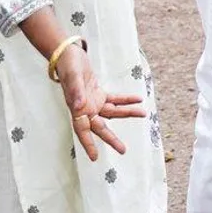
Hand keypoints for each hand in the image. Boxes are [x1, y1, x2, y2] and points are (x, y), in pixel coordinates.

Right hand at [54, 45, 146, 162]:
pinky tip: (137, 99)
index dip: (88, 144)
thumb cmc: (68, 66)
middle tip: (123, 150)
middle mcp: (85, 109)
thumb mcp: (73, 78)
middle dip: (111, 138)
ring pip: (112, 112)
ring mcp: (92, 102)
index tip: (94, 157)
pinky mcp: (98, 93)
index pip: (82, 130)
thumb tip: (79, 108)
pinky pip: (114, 99)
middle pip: (100, 127)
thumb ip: (76, 93)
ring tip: (143, 114)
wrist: (69, 55)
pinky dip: (125, 100)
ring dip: (127, 113)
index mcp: (76, 109)